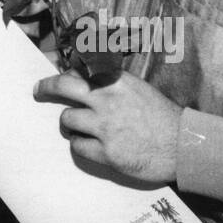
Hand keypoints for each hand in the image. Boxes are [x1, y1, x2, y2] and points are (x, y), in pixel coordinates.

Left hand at [32, 70, 181, 184]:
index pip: (79, 70)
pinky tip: (88, 144)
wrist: (184, 146)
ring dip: (68, 123)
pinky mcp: (106, 152)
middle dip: (45, 88)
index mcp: (116, 81)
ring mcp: (105, 127)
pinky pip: (77, 146)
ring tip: (77, 126)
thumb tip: (85, 78)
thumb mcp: (138, 89)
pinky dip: (79, 144)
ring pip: (66, 119)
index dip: (63, 72)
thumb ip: (112, 84)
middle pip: (62, 87)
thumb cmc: (163, 117)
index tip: (53, 74)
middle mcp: (107, 100)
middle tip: (38, 91)